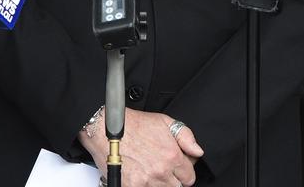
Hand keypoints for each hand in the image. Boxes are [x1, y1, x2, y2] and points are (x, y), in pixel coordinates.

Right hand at [78, 107, 204, 186]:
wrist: (105, 129)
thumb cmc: (133, 124)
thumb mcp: (164, 122)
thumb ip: (186, 136)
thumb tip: (197, 151)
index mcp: (172, 155)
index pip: (189, 177)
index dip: (183, 172)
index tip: (176, 168)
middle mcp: (161, 171)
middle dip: (171, 179)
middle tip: (160, 169)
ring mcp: (147, 181)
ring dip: (158, 184)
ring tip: (148, 171)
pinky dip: (143, 185)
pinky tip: (139, 176)